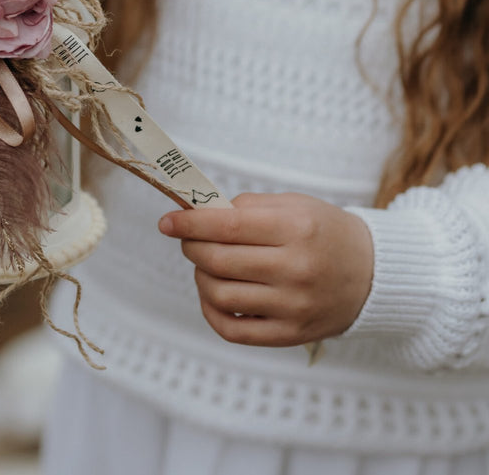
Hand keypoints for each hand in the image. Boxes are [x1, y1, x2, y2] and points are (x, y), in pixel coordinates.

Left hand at [159, 192, 373, 347]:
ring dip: (200, 276)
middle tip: (188, 239)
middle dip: (191, 247)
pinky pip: (233, 330)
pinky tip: (213, 294)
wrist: (373, 274)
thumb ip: (246, 206)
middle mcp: (295, 269)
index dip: (190, 222)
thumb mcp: (295, 204)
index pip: (227, 224)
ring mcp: (293, 306)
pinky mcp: (290, 334)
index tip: (167, 221)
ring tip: (207, 265)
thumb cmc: (325, 232)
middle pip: (218, 260)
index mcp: (296, 228)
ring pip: (220, 294)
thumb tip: (198, 213)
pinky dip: (211, 311)